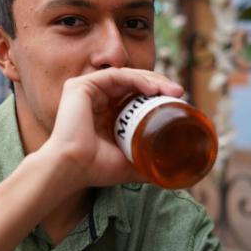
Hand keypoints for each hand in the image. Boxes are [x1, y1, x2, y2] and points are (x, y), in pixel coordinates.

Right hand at [42, 68, 183, 190]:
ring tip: (172, 91)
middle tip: (179, 93)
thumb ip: (147, 163)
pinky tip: (152, 89)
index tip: (179, 102)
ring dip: (152, 80)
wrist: (71, 169)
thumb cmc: (94, 169)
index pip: (134, 94)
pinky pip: (114, 76)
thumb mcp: (129, 163)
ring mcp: (86, 90)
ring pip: (126, 76)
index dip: (157, 94)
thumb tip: (175, 175)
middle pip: (133, 82)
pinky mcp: (80, 86)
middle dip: (159, 84)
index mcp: (104, 111)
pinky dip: (136, 79)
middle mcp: (95, 97)